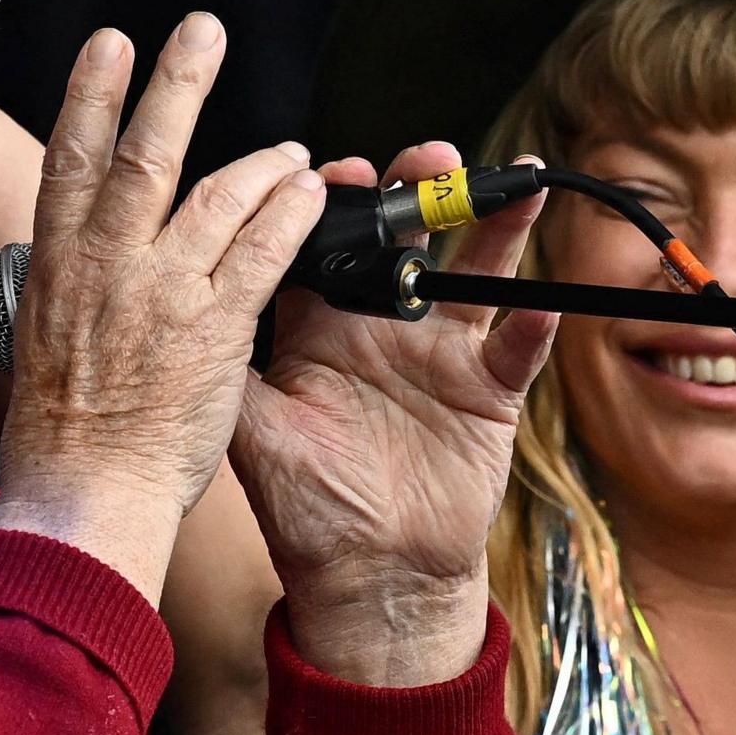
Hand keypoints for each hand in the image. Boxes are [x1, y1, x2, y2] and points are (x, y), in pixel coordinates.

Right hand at [0, 17, 324, 603]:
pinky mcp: (213, 327)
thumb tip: (70, 258)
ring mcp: (161, 291)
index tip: (109, 44)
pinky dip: (288, 215)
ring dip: (261, 162)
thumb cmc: (63, 437)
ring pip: (218, 196)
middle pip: (146, 152)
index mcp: (59, 264)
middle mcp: (107, 263)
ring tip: (290, 152)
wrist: (86, 497)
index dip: (91, 94)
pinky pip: (261, 252)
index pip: (72, 159)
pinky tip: (309, 193)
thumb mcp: (41, 343)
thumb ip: (67, 289)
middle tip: (203, 28)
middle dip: (177, 82)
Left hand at [233, 143, 557, 686]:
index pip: (331, 245)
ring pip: (474, 272)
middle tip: (427, 158)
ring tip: (510, 184)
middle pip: (409, 240)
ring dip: (493, 228)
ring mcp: (443, 355)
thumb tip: (192, 305)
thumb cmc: (304, 507)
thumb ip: (233, 369)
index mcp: (324, 327)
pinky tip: (543, 301)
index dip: (335, 204)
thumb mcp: (254, 434)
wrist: (366, 576)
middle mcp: (386, 327)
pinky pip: (515, 350)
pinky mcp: (489, 395)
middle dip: (419, 193)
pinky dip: (535, 325)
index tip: (339, 173)